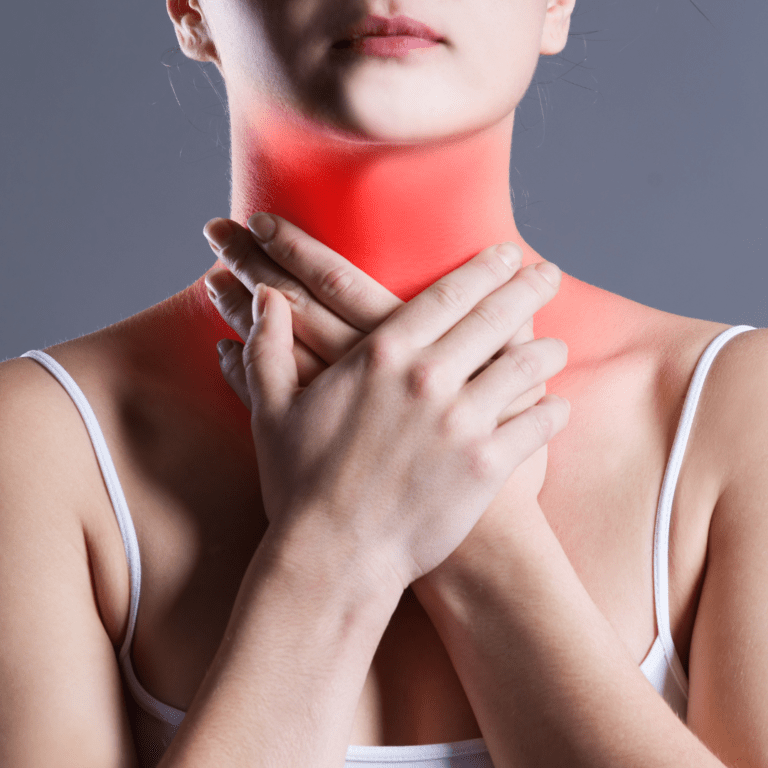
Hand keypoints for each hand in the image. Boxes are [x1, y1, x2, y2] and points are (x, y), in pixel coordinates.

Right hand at [203, 214, 568, 591]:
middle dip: (527, 291)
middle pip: (494, 318)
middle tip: (549, 275)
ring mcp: (462, 422)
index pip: (448, 296)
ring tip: (558, 344)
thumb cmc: (299, 485)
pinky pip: (534, 426)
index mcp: (381, 355)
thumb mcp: (272, 409)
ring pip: (523, 368)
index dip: (484, 270)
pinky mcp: (485, 467)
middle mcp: (428, 378)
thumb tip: (263, 300)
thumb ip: (268, 347)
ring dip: (546, 351)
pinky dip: (551, 412)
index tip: (507, 254)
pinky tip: (557, 405)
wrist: (333, 558)